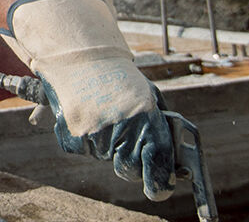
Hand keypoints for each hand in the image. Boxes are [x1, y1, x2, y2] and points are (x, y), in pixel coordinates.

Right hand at [42, 65, 174, 200]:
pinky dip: (85, 138)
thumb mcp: (149, 98)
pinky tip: (86, 115)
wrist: (81, 57)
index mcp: (147, 118)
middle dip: (130, 162)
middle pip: (129, 170)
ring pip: (105, 158)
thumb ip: (161, 131)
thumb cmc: (121, 80)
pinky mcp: (72, 138)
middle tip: (125, 138)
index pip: (157, 165)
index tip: (160, 189)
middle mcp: (122, 129)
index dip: (160, 183)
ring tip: (103, 113)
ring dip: (107, 144)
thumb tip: (176, 167)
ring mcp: (95, 135)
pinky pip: (84, 150)